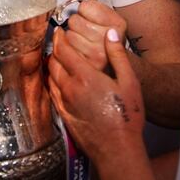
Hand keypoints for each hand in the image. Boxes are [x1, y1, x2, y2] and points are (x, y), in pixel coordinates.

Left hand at [49, 27, 145, 162]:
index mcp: (86, 76)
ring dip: (52, 63)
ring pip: (51, 76)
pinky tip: (57, 79)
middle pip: (54, 61)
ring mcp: (65, 102)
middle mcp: (70, 87)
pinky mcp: (63, 114)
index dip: (60, 37)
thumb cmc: (127, 116)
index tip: (61, 30)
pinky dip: (51, 80)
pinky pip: (52, 92)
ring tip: (58, 57)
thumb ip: (118, 55)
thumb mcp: (129, 81)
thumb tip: (112, 33)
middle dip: (56, 48)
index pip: (64, 50)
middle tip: (59, 41)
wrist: (117, 149)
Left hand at [65, 0, 127, 70]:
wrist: (115, 66)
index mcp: (117, 23)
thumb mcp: (103, 15)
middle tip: (85, 31)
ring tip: (83, 42)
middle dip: (76, 24)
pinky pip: (65, 51)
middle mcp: (110, 39)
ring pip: (68, 36)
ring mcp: (100, 54)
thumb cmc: (106, 37)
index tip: (91, 17)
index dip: (84, 10)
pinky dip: (67, 50)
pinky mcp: (88, 67)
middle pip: (74, 21)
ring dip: (71, 38)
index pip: (85, 6)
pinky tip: (77, 52)